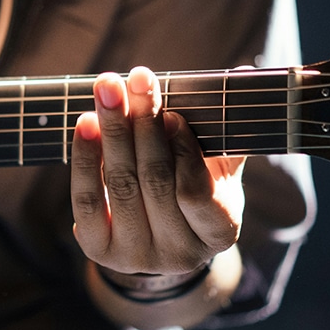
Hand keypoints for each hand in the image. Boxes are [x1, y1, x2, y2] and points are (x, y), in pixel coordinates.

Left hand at [70, 66, 244, 275]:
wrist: (156, 236)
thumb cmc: (193, 190)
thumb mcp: (217, 168)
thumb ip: (226, 128)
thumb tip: (244, 72)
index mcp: (218, 233)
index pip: (196, 192)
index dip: (183, 151)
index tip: (172, 113)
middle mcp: (178, 254)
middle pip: (154, 181)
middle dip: (144, 124)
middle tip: (137, 79)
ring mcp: (136, 256)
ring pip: (120, 185)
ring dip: (112, 131)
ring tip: (108, 89)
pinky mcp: (98, 249)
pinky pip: (87, 200)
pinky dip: (86, 158)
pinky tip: (86, 123)